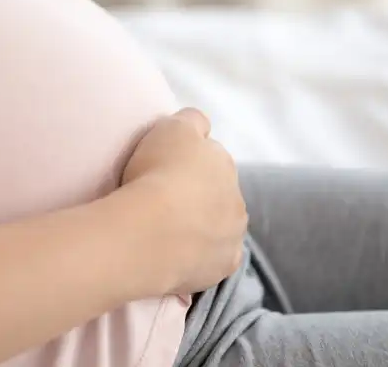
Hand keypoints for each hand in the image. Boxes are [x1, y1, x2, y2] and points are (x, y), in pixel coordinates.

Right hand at [116, 108, 247, 295]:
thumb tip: (202, 125)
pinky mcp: (223, 267)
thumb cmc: (157, 173)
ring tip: (166, 232)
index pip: (209, 159)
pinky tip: (176, 255)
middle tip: (163, 204)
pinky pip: (212, 260)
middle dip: (198, 197)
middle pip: (217, 195)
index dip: (186, 164)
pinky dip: (199, 257)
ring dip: (201, 228)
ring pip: (219, 228)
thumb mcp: (172, 127)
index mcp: (224, 163)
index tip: (163, 172)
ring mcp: (233, 236)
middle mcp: (237, 199)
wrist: (150, 231)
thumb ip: (192, 120)